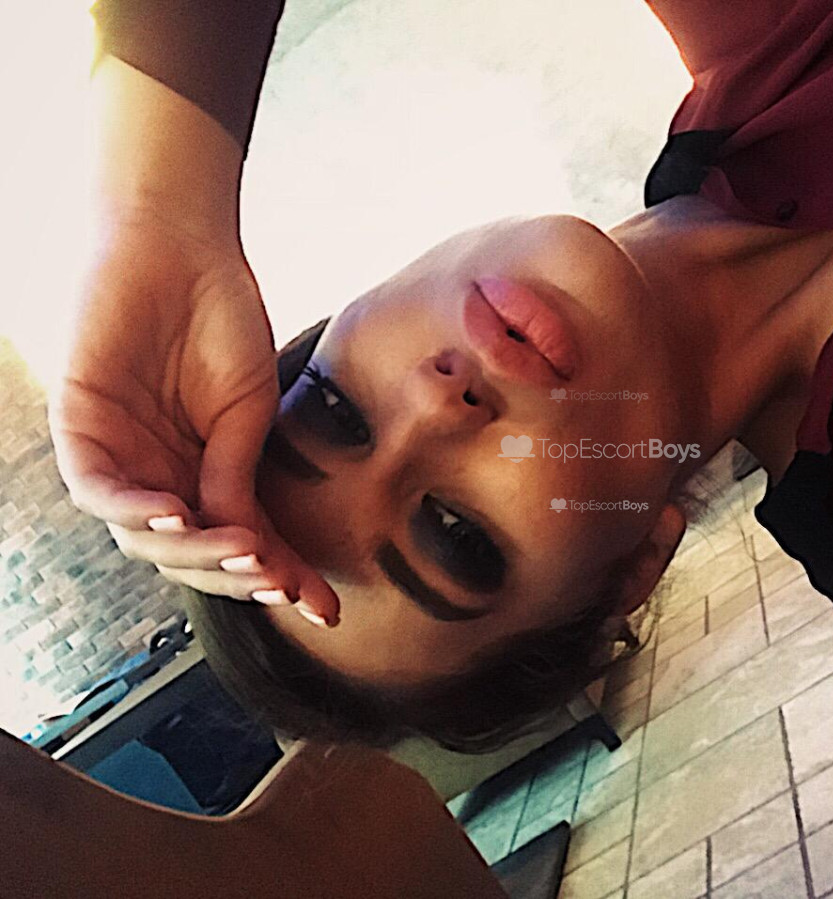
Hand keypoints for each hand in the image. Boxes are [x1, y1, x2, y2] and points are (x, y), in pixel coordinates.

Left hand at [48, 211, 338, 626]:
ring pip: (140, 536)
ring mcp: (117, 453)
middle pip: (185, 554)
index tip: (324, 608)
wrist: (186, 244)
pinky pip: (97, 488)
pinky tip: (178, 516)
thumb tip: (248, 543)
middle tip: (279, 581)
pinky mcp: (79, 424)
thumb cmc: (221, 316)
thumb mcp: (247, 409)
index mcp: (197, 472)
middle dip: (233, 577)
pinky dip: (133, 509)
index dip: (278, 577)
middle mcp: (154, 473)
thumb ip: (237, 474)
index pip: (235, 540)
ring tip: (247, 553)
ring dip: (194, 552)